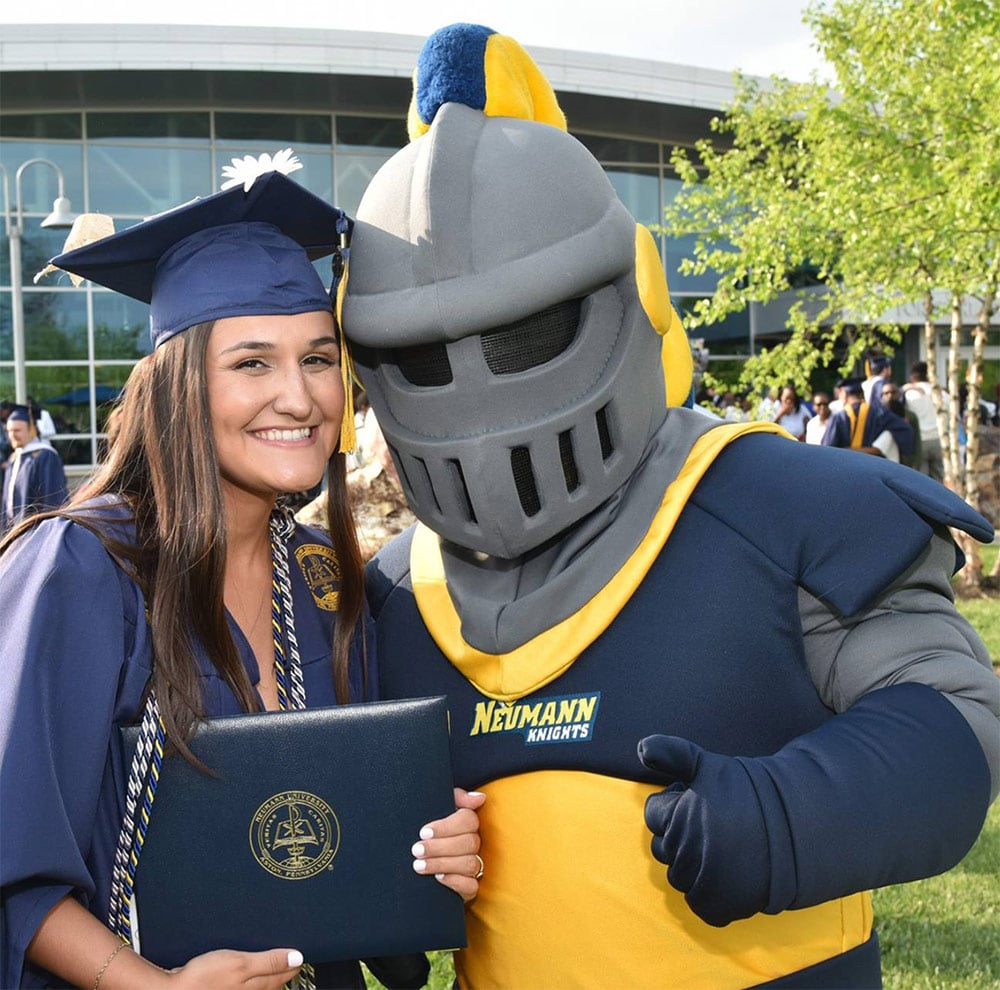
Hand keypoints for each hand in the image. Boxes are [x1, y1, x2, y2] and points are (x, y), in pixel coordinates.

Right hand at [168, 948, 303, 988]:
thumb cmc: (202, 980)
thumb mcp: (241, 965)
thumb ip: (269, 962)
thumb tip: (297, 958)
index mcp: (255, 988)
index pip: (281, 976)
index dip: (293, 964)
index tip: (302, 956)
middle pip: (269, 983)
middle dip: (281, 970)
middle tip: (291, 958)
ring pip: (254, 985)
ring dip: (263, 974)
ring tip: (270, 961)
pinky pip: (239, 984)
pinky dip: (245, 977)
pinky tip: (241, 969)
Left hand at [412, 787, 485, 901]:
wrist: (414, 856)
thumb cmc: (426, 827)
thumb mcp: (436, 807)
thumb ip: (457, 797)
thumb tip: (480, 798)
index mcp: (467, 823)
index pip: (469, 820)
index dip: (446, 827)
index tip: (423, 832)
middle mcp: (474, 843)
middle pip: (469, 843)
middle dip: (440, 847)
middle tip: (416, 850)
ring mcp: (474, 865)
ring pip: (470, 864)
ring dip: (443, 864)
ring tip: (419, 865)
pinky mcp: (469, 886)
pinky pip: (472, 886)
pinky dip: (456, 882)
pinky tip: (438, 878)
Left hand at [639, 735, 773, 926]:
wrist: (796, 827)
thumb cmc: (748, 792)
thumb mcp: (707, 764)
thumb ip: (670, 753)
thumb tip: (640, 748)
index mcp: (678, 818)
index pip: (654, 813)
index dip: (675, 804)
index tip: (698, 800)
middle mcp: (686, 853)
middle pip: (663, 847)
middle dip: (680, 834)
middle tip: (713, 823)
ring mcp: (701, 882)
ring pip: (678, 876)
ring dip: (692, 864)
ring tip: (722, 846)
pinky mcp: (718, 907)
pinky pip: (698, 903)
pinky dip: (707, 893)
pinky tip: (726, 873)